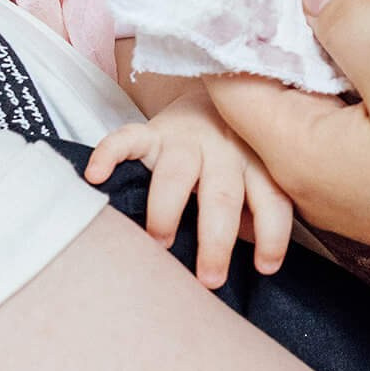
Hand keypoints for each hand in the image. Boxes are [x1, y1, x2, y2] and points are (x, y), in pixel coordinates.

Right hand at [86, 83, 296, 285]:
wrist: (215, 92)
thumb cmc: (236, 153)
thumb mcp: (258, 175)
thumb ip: (258, 210)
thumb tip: (257, 262)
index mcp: (257, 162)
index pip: (271, 200)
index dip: (272, 235)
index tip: (265, 268)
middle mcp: (224, 148)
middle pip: (223, 195)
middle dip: (216, 240)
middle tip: (209, 278)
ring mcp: (186, 138)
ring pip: (177, 173)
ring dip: (167, 211)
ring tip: (159, 243)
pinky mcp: (152, 130)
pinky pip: (127, 139)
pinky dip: (109, 154)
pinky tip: (96, 176)